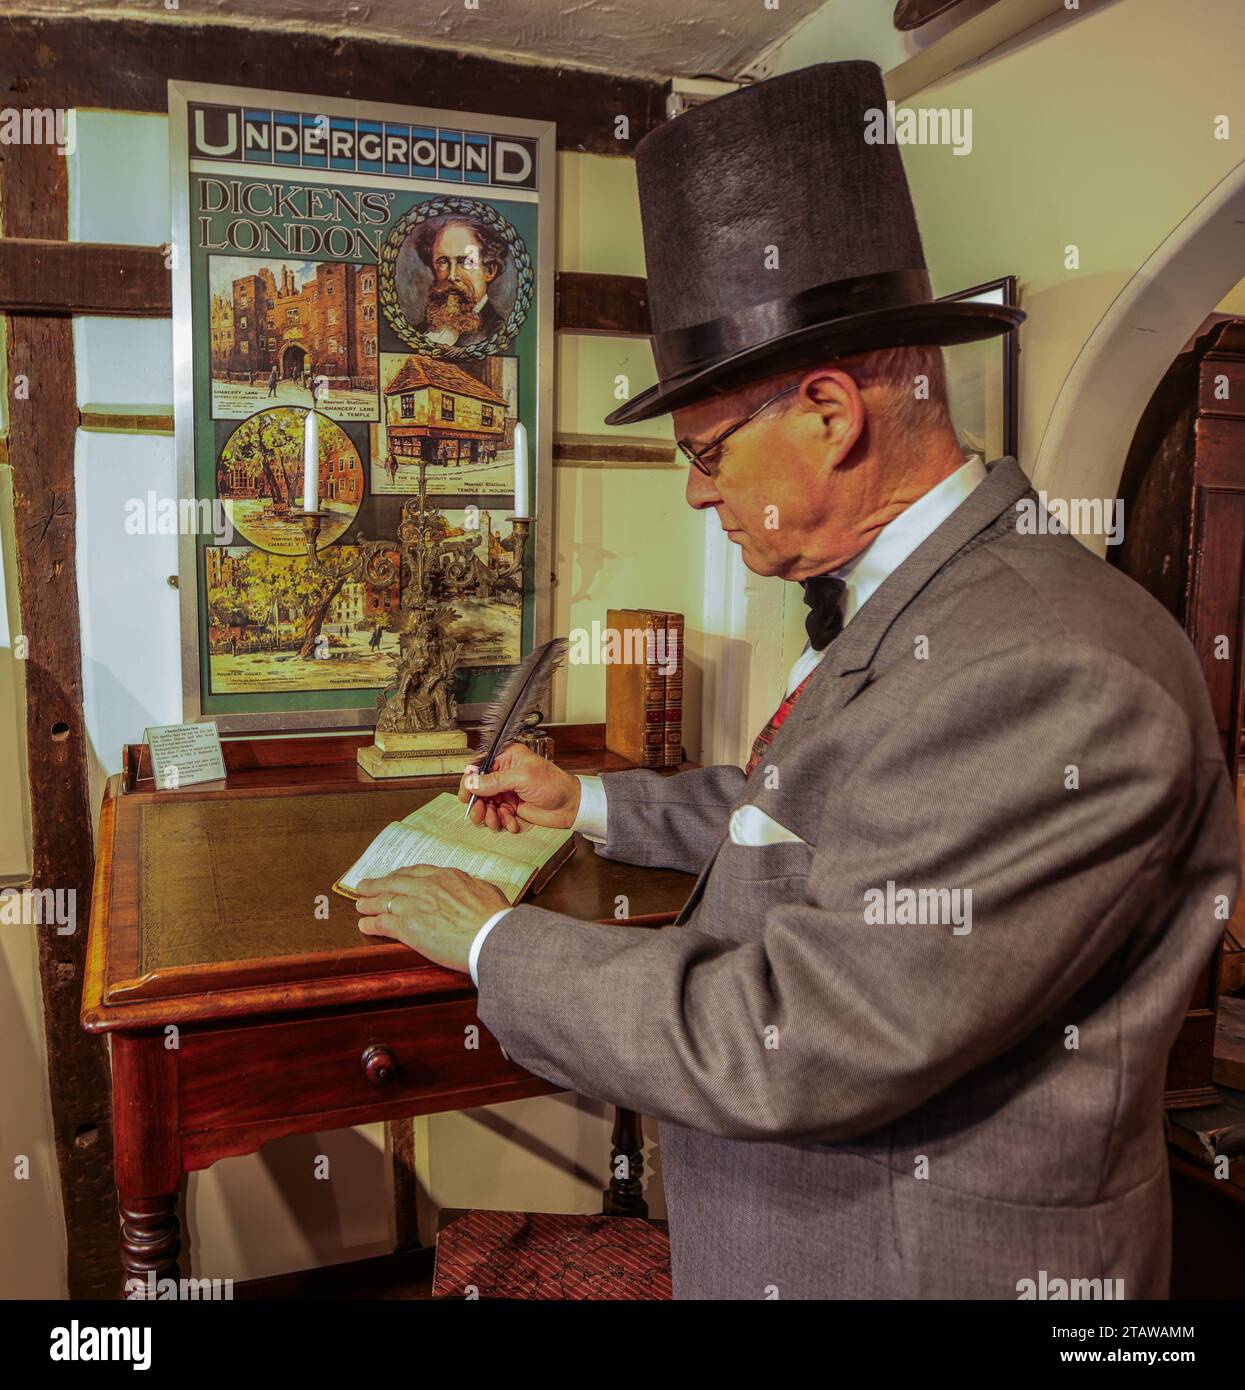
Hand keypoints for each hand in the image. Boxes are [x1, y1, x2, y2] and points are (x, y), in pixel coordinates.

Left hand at [355, 867, 508, 973]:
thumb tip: (474, 891)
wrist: (490, 936)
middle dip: (377, 884)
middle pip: (394, 882)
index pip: (416, 872)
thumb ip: (474, 888)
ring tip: (360, 905)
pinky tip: (364, 925)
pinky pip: (383, 923)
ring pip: (384, 900)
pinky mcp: (408, 927)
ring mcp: (415, 905)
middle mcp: (427, 886)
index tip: (394, 877)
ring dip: (369, 903)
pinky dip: (371, 924)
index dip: (401, 875)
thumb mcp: (487, 891)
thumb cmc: (495, 917)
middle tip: (364, 886)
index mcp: (447, 876)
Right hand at [458, 742, 580, 832]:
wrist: (570, 806)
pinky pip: (498, 814)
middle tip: (479, 814)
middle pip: (480, 788)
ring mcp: (508, 790)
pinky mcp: (512, 805)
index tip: (466, 795)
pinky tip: (511, 823)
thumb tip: (472, 782)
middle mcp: (505, 772)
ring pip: (487, 803)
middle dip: (479, 803)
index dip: (470, 781)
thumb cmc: (553, 784)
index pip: (480, 766)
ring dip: (489, 815)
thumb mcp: (522, 778)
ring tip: (495, 822)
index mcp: (508, 757)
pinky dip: (502, 821)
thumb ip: (495, 781)